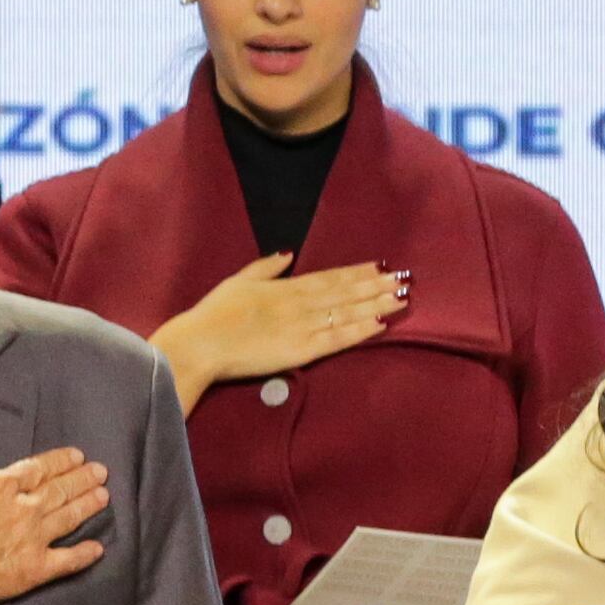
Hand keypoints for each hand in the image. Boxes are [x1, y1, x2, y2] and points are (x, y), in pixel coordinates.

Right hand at [0, 423, 111, 604]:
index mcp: (4, 486)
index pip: (39, 468)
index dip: (60, 461)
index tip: (77, 456)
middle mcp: (25, 509)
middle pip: (60, 490)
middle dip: (82, 479)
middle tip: (101, 472)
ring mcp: (34, 539)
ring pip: (68, 518)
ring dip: (88, 506)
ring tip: (104, 497)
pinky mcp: (34, 569)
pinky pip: (67, 561)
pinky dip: (83, 555)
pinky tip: (97, 550)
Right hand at [155, 252, 405, 404]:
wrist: (201, 344)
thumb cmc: (213, 314)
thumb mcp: (237, 281)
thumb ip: (265, 268)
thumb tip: (288, 253)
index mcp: (285, 287)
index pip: (328, 277)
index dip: (355, 272)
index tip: (378, 265)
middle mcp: (300, 303)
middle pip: (345, 292)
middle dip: (375, 286)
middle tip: (403, 278)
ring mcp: (303, 326)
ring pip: (347, 313)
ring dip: (376, 305)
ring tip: (401, 297)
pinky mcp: (302, 351)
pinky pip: (338, 339)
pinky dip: (360, 331)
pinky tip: (381, 324)